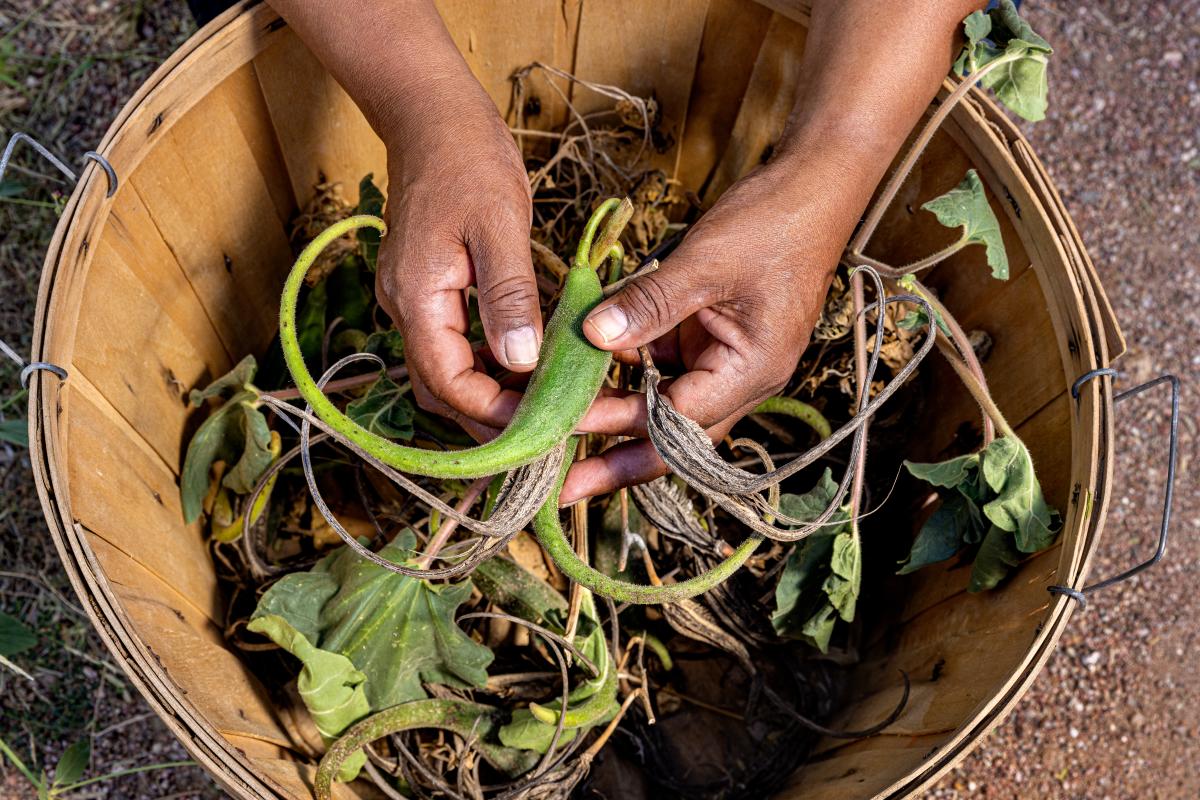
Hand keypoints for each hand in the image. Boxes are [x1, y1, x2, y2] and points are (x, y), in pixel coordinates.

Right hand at [373, 73, 542, 431]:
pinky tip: (530, 364)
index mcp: (416, 297)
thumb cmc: (467, 159)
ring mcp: (415, 301)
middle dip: (492, 416)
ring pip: (448, 371)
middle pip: (442, 389)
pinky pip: (456, 345)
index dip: (493, 412)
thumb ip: (508, 295)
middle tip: (550, 426)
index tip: (543, 423)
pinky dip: (490, 364)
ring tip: (546, 402)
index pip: (447, 383)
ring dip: (492, 394)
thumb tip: (521, 360)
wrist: (432, 116)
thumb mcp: (498, 225)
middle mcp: (407, 308)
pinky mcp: (430, 291)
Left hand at [562, 154, 853, 503]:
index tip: (566, 438)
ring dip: (613, 412)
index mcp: (751, 372)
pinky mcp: (705, 336)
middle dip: (616, 459)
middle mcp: (739, 378)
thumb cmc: (774, 224)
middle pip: (671, 435)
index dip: (619, 433)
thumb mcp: (705, 262)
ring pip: (660, 403)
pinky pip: (658, 364)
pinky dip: (622, 367)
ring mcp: (721, 358)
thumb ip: (648, 303)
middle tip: (560, 486)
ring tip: (558, 428)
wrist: (812, 187)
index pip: (678, 423)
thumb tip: (592, 337)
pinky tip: (580, 368)